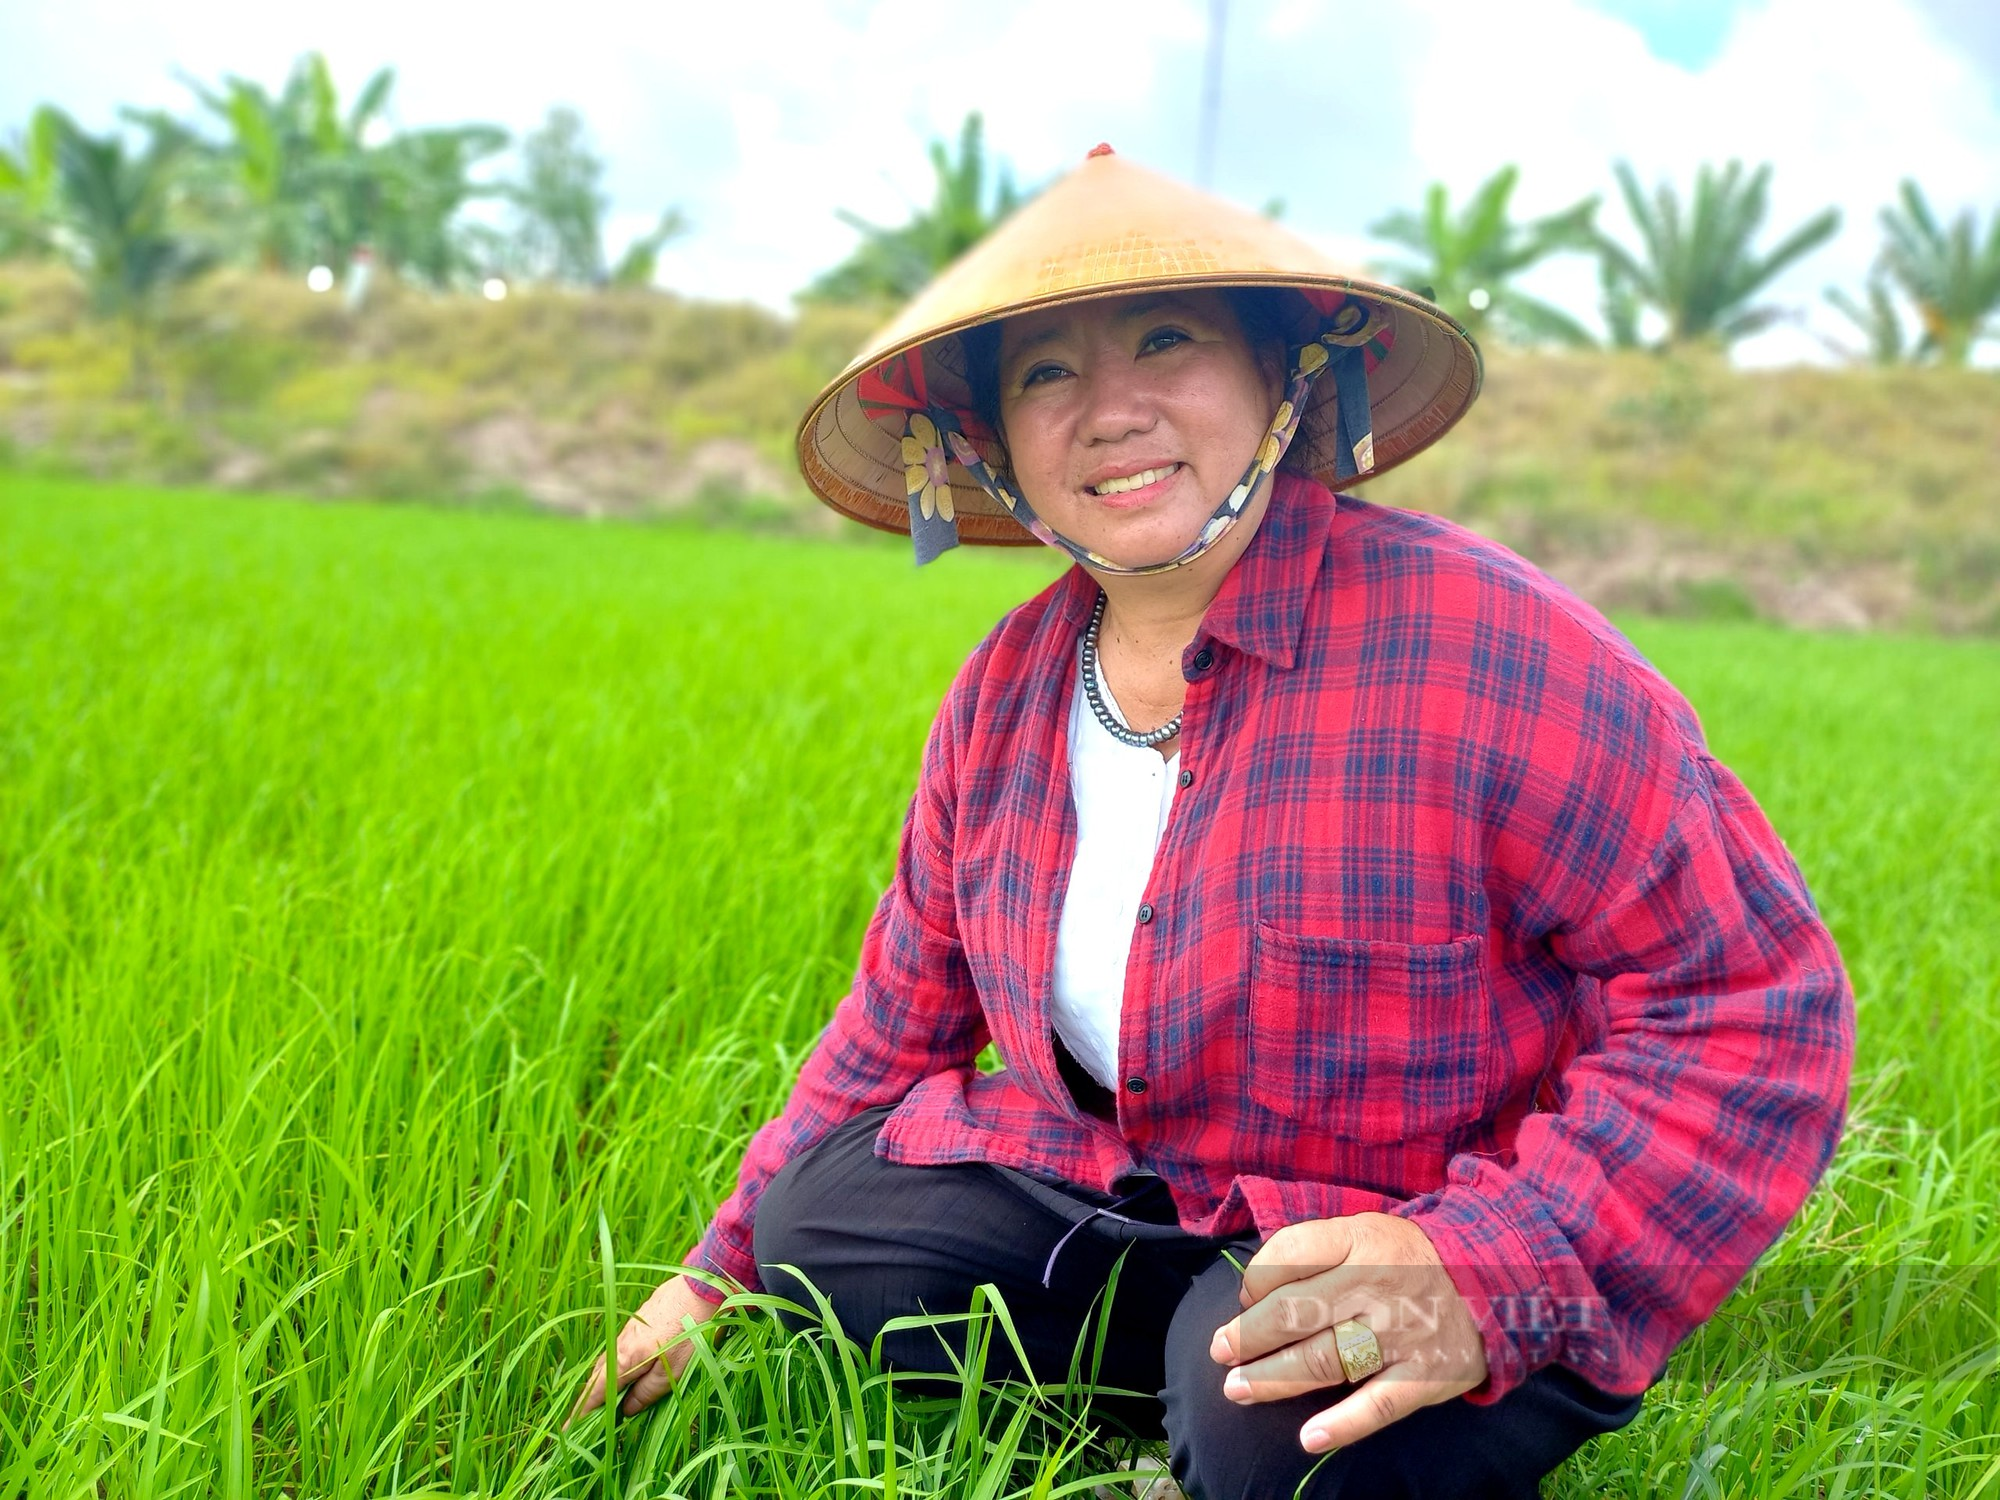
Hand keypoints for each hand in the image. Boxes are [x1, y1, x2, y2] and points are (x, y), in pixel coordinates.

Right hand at [567, 1274, 721, 1426]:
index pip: (596, 1392)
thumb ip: (647, 1393)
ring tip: (607, 1398)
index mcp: (624, 1360)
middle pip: (598, 1376)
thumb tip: (626, 1409)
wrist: (700, 1289)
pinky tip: (628, 1368)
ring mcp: (629, 1328)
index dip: (583, 1412)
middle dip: (591, 1398)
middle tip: (587, 1418)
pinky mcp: (640, 1319)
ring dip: (605, 1379)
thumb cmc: (690, 1334)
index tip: (569, 1429)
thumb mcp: (672, 1373)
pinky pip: (620, 1347)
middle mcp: (620, 1343)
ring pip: (610, 1359)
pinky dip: (618, 1362)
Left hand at [1207, 1213, 1487, 1453]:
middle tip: (1220, 1353)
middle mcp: (1376, 1285)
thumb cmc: (1405, 1260)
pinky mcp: (1424, 1376)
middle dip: (1247, 1336)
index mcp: (1359, 1241)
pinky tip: (1310, 1437)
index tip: (1243, 1299)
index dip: (1254, 1280)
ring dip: (1273, 1378)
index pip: (1288, 1255)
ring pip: (1324, 1360)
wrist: (1492, 1284)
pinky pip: (1378, 1405)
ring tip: (1238, 1388)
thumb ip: (1311, 1250)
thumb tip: (1251, 1291)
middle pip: (1294, 1313)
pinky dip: (1343, 1424)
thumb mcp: (1364, 1231)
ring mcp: (1400, 1333)